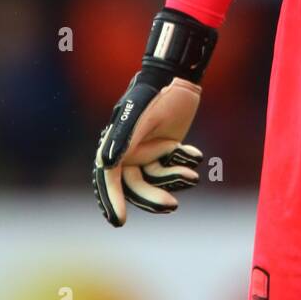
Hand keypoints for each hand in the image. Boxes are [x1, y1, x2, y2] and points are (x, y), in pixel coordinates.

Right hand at [93, 9, 216, 226]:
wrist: (178, 77)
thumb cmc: (154, 94)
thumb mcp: (139, 115)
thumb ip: (123, 138)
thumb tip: (106, 165)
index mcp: (115, 145)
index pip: (109, 179)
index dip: (112, 200)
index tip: (120, 222)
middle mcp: (129, 152)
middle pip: (135, 185)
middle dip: (152, 197)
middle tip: (171, 205)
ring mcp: (148, 151)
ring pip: (156, 179)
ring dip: (173, 180)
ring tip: (192, 176)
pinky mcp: (167, 148)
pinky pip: (173, 166)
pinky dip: (184, 164)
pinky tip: (194, 154)